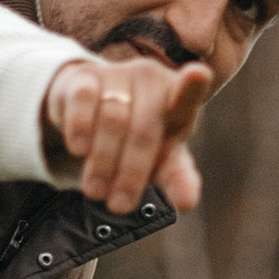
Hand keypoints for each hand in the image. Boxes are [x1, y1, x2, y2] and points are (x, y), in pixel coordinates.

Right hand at [42, 52, 209, 216]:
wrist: (94, 112)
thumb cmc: (140, 139)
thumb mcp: (163, 160)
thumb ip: (178, 179)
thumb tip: (187, 202)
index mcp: (179, 100)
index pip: (189, 94)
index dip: (193, 85)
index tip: (198, 73)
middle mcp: (151, 79)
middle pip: (143, 130)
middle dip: (131, 173)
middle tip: (118, 205)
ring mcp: (118, 73)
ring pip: (112, 118)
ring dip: (103, 161)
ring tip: (96, 191)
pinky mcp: (85, 75)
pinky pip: (83, 100)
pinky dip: (80, 128)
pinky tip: (79, 150)